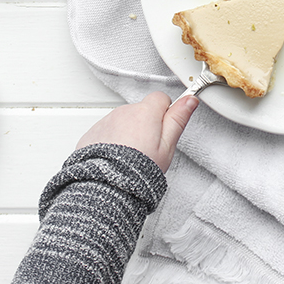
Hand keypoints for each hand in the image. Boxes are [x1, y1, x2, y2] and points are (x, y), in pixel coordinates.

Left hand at [76, 92, 199, 171]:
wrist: (106, 185)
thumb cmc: (138, 169)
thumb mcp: (167, 146)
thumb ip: (178, 119)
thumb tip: (189, 100)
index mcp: (145, 113)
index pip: (161, 98)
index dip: (166, 113)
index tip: (165, 128)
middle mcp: (124, 112)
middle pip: (142, 110)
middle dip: (147, 125)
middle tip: (149, 147)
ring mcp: (107, 122)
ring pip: (125, 121)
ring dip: (129, 133)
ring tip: (131, 155)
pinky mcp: (93, 133)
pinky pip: (108, 131)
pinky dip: (113, 140)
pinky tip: (116, 157)